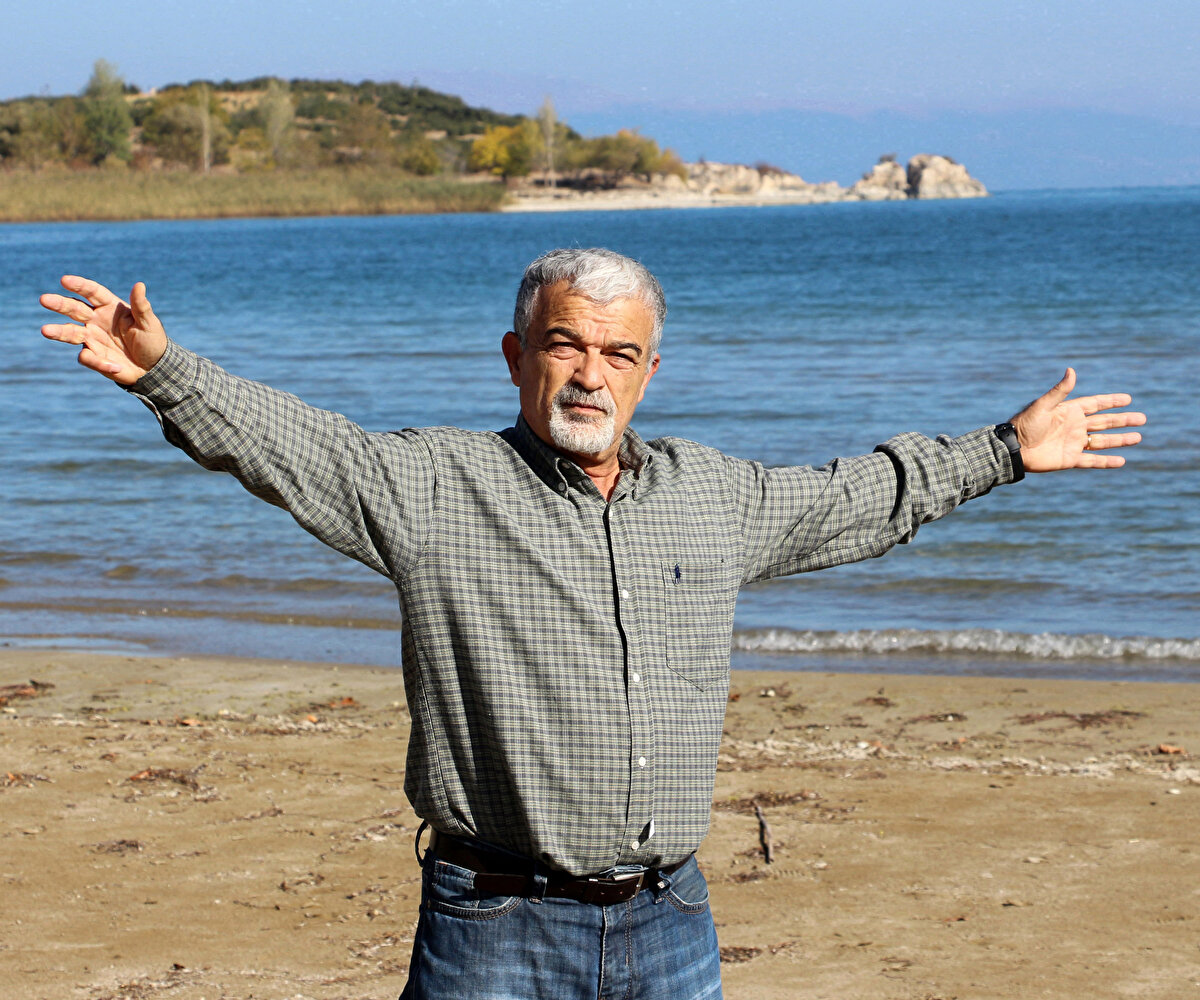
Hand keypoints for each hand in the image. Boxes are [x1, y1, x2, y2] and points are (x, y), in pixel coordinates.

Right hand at [40, 276, 166, 385]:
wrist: (153, 368)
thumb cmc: (152, 341)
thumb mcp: (149, 323)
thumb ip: (141, 306)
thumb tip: (140, 285)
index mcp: (110, 307)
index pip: (92, 293)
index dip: (79, 286)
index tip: (65, 280)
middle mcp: (96, 320)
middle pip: (74, 309)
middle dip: (59, 304)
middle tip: (44, 300)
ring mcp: (92, 338)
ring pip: (70, 333)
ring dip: (58, 332)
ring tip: (45, 330)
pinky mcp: (93, 356)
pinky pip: (88, 357)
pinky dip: (99, 362)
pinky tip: (115, 367)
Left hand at [1011, 368, 1145, 471]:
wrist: (1013, 449)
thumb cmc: (1025, 424)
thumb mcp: (1043, 405)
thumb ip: (1060, 391)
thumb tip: (1071, 370)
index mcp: (1069, 411)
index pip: (1096, 405)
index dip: (1111, 401)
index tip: (1128, 399)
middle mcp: (1074, 427)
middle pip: (1104, 422)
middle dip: (1123, 421)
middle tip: (1142, 419)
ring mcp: (1073, 443)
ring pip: (1102, 441)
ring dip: (1120, 440)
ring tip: (1138, 437)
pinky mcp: (1070, 459)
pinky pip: (1092, 460)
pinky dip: (1107, 461)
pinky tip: (1121, 461)